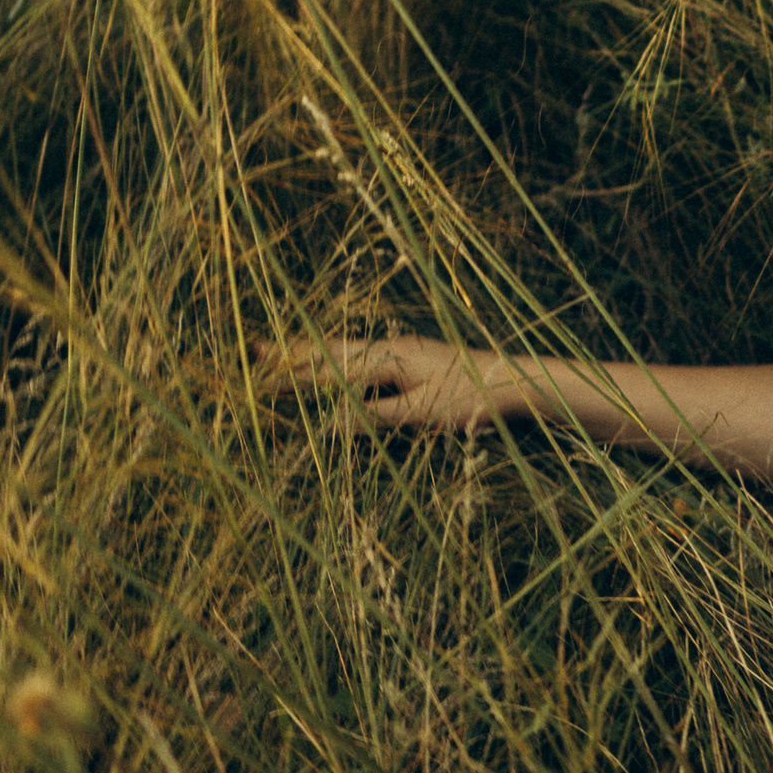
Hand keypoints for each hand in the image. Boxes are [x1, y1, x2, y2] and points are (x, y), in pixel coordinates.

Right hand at [254, 334, 520, 430]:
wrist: (514, 380)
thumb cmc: (471, 398)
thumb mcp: (421, 414)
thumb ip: (373, 417)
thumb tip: (328, 425)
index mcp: (388, 357)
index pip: (330, 371)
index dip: (294, 380)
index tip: (260, 383)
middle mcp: (391, 347)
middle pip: (332, 350)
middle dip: (294, 354)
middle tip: (258, 350)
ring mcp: (403, 350)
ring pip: (347, 349)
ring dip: (314, 351)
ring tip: (285, 348)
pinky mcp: (414, 358)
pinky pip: (365, 355)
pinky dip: (341, 357)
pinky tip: (338, 360)